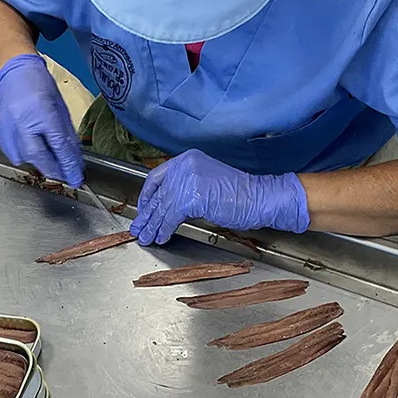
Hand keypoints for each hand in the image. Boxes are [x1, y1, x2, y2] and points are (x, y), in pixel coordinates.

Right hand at [0, 54, 84, 186]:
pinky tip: (34, 150)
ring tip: (51, 159)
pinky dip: (26, 156)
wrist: (14, 74)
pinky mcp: (1, 133)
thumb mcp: (60, 109)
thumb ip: (66, 135)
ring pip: (26, 158)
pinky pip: (14, 154)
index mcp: (42, 113)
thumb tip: (74, 159)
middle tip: (67, 175)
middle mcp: (23, 122)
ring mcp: (9, 128)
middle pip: (39, 157)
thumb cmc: (39, 86)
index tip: (76, 178)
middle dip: (55, 170)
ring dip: (41, 163)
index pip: (58, 146)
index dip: (69, 165)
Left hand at [130, 149, 309, 245]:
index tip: (143, 209)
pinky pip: (170, 218)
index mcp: (187, 159)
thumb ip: (186, 186)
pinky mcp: (191, 198)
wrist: (259, 197)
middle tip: (138, 228)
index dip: (147, 196)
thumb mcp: (206, 181)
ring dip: (153, 226)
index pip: (157, 177)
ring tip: (146, 237)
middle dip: (147, 215)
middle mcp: (184, 166)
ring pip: (162, 208)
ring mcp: (187, 181)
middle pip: (158, 194)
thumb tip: (166, 205)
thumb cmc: (239, 193)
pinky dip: (165, 230)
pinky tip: (162, 237)